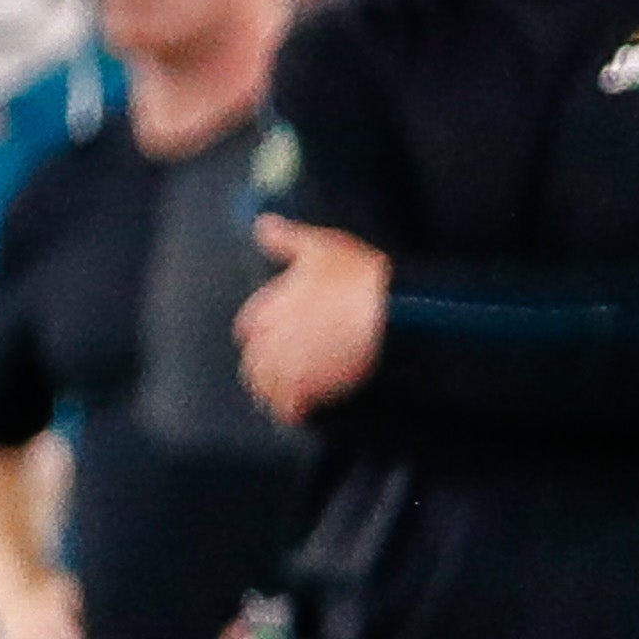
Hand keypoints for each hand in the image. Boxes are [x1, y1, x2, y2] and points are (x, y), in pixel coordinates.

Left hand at [237, 218, 388, 424]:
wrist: (390, 313)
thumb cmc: (359, 278)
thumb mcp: (319, 246)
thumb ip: (286, 239)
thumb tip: (263, 225)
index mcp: (267, 307)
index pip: (248, 328)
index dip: (263, 334)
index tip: (276, 337)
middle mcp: (269, 339)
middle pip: (254, 362)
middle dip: (265, 367)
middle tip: (283, 372)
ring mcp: (287, 366)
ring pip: (266, 387)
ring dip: (275, 392)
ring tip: (287, 397)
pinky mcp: (309, 388)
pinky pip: (289, 408)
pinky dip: (294, 411)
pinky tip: (302, 412)